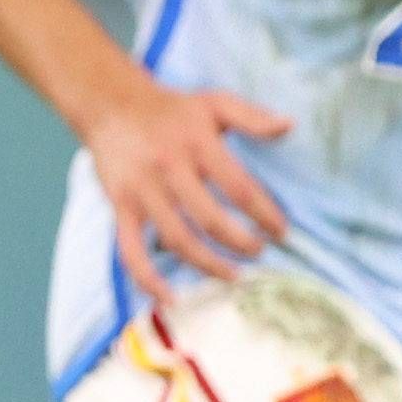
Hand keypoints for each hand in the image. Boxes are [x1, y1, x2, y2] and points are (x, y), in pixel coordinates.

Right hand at [83, 69, 290, 307]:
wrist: (111, 104)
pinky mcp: (121, 207)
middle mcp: (170, 169)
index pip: (240, 188)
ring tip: (233, 275)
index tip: (281, 231)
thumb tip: (290, 125)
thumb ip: (252, 116)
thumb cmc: (171, 108)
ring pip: (178, 240)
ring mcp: (143, 191)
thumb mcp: (214, 102)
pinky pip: (132, 251)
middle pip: (211, 220)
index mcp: (198, 144)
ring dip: (208, 264)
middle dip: (241, 243)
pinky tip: (171, 299)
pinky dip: (148, 279)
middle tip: (259, 252)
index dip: (265, 214)